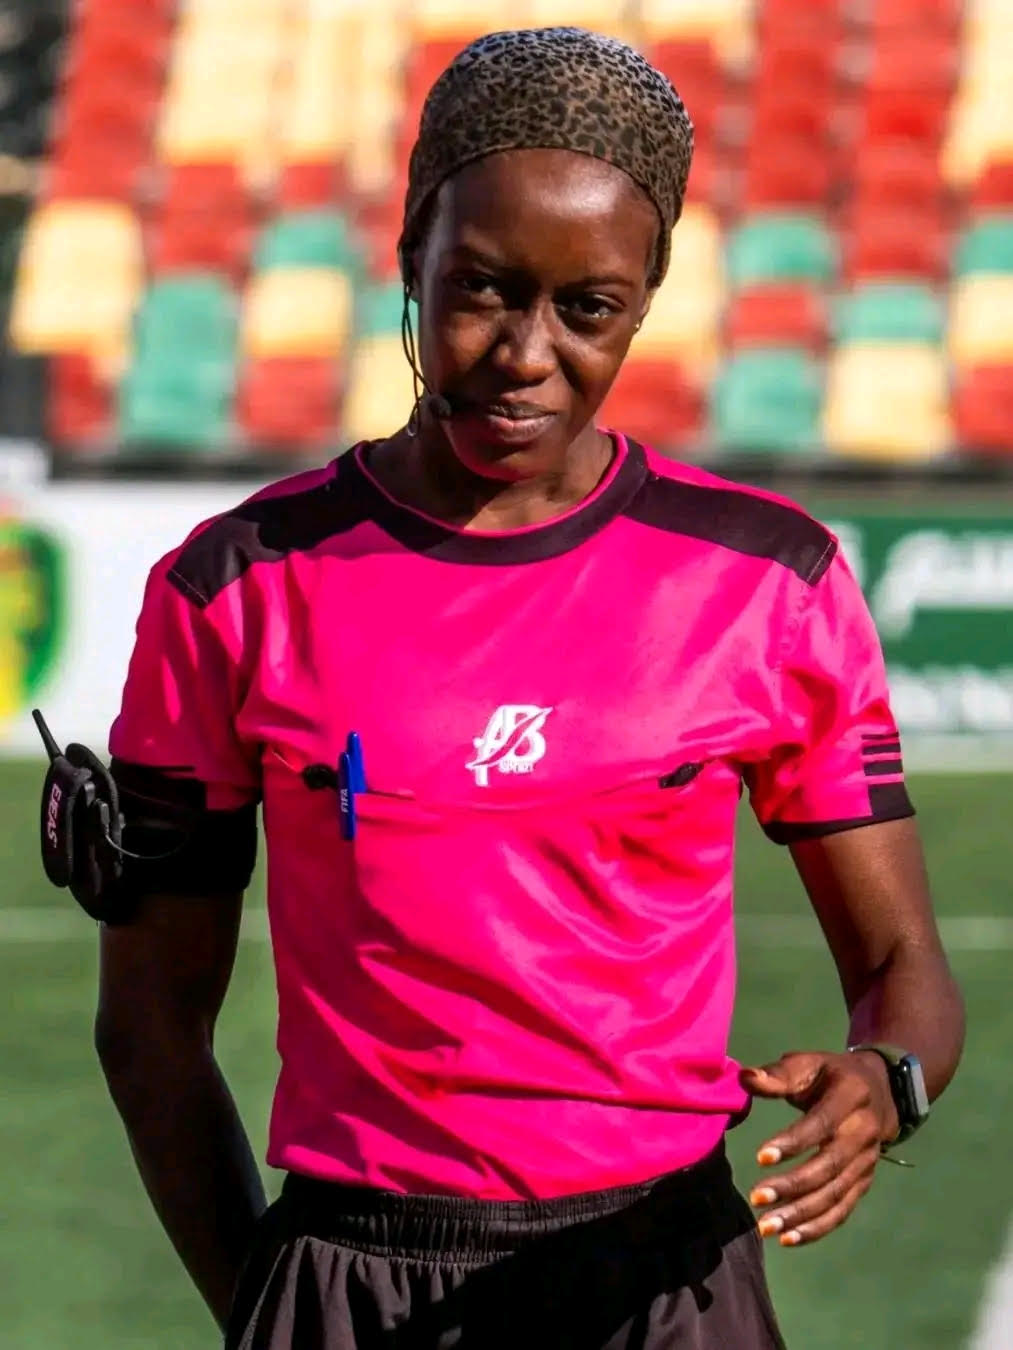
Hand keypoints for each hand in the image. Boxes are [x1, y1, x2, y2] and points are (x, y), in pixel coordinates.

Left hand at [739, 1050, 899, 1248]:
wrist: (880, 1090)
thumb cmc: (831, 1074)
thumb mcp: (809, 1063)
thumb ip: (778, 1074)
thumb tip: (745, 1078)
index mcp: (850, 1097)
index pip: (821, 1124)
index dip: (793, 1142)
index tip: (760, 1157)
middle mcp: (864, 1133)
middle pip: (829, 1167)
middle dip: (792, 1186)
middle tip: (756, 1198)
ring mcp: (867, 1162)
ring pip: (835, 1195)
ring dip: (801, 1215)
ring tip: (766, 1226)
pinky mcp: (863, 1182)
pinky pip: (842, 1210)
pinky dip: (816, 1228)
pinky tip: (788, 1238)